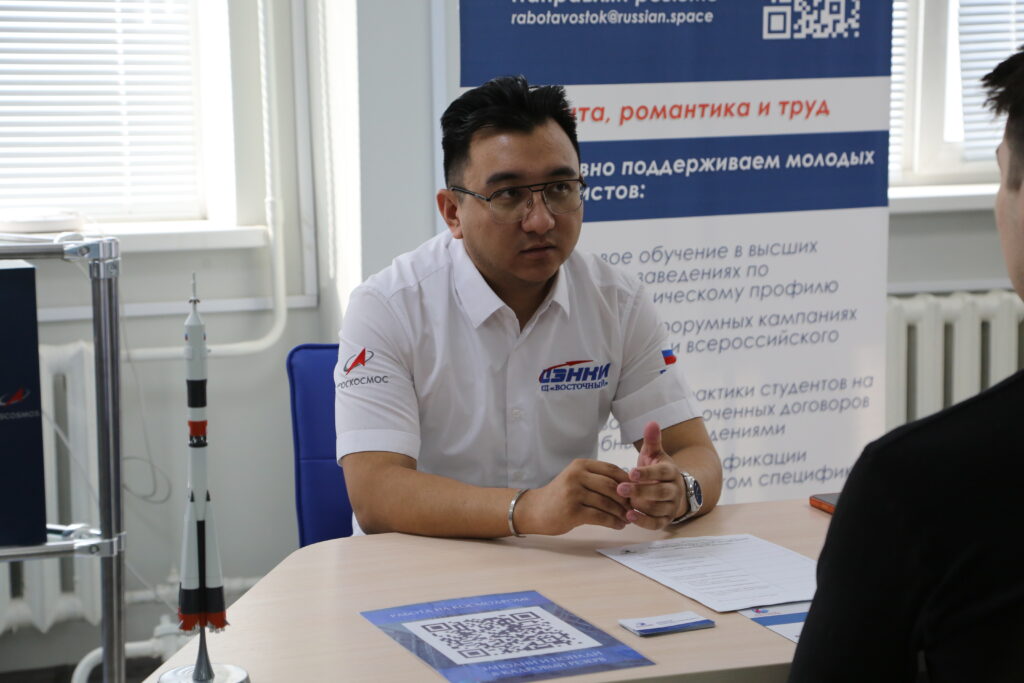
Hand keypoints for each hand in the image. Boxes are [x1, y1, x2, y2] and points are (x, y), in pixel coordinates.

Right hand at [516, 459, 631, 534]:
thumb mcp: (577, 479)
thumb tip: (629, 486)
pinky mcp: (572, 511)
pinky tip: (618, 525)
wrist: (536, 510)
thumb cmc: (561, 496)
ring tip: (628, 519)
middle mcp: (576, 476)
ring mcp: (573, 493)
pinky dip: (613, 522)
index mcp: (580, 465)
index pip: (611, 469)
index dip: (627, 481)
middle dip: (626, 499)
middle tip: (634, 508)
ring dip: (621, 513)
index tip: (636, 492)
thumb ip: (597, 479)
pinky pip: (600, 517)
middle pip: (612, 486)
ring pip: (607, 502)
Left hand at [617, 421, 685, 529]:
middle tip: (620, 488)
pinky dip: (643, 522)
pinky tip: (629, 516)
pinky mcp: (666, 520)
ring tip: (623, 502)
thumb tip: (652, 422)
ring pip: (658, 508)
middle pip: (660, 492)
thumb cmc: (656, 470)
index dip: (647, 473)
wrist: (671, 490)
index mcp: (671, 471)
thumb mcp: (654, 455)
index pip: (662, 472)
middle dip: (640, 491)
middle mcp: (675, 489)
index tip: (631, 473)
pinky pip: (656, 524)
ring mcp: (671, 506)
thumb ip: (652, 441)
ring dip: (640, 506)